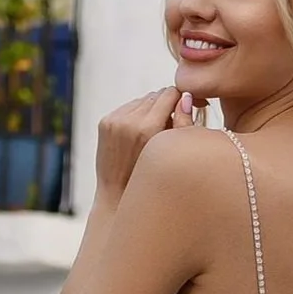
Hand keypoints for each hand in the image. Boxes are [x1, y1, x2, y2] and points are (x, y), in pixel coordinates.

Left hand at [94, 85, 201, 201]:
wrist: (117, 200)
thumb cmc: (152, 183)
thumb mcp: (172, 155)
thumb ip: (183, 124)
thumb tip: (186, 98)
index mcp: (148, 129)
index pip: (170, 94)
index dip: (181, 98)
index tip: (187, 107)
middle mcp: (128, 122)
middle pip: (155, 95)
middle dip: (166, 104)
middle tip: (173, 122)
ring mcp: (113, 121)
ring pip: (142, 100)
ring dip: (151, 110)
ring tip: (156, 131)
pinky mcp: (105, 122)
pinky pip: (128, 108)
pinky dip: (136, 116)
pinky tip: (140, 134)